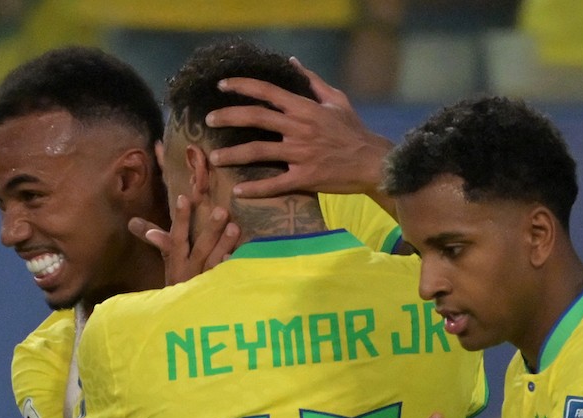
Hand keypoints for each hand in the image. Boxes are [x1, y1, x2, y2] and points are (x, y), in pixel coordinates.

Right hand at [128, 194, 239, 285]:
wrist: (183, 321)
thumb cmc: (179, 287)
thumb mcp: (169, 265)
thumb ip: (160, 242)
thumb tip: (133, 222)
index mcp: (176, 263)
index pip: (176, 238)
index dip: (180, 219)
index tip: (184, 198)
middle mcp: (189, 273)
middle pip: (200, 249)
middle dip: (210, 230)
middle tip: (222, 211)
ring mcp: (204, 285)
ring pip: (214, 263)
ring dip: (224, 245)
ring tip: (235, 227)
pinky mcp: (217, 295)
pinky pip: (224, 282)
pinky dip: (229, 270)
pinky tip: (237, 259)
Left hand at [205, 57, 393, 201]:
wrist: (374, 162)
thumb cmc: (354, 131)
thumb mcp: (337, 100)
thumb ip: (312, 81)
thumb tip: (292, 62)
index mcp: (304, 108)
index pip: (267, 92)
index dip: (242, 86)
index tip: (222, 86)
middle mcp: (299, 128)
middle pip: (255, 118)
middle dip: (228, 117)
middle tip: (208, 119)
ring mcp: (301, 154)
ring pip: (258, 151)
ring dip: (233, 154)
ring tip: (214, 158)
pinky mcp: (305, 177)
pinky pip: (275, 183)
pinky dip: (255, 188)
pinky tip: (238, 191)